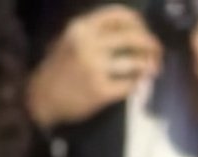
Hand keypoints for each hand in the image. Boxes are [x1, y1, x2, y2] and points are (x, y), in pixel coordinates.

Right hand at [26, 4, 162, 130]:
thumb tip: (134, 31)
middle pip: (133, 37)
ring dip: (147, 66)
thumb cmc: (58, 69)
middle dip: (151, 44)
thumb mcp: (71, 40)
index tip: (144, 31)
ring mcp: (95, 68)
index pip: (119, 14)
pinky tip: (137, 84)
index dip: (138, 22)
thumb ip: (97, 32)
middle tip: (156, 52)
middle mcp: (89, 44)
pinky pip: (129, 85)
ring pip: (135, 62)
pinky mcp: (100, 91)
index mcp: (82, 27)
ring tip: (151, 69)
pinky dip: (137, 84)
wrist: (40, 100)